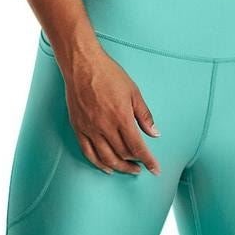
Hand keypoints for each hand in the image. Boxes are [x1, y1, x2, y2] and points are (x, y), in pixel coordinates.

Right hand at [58, 44, 161, 176]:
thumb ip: (144, 115)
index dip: (148, 161)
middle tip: (142, 167)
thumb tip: (155, 133)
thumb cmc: (109, 74)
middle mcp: (105, 126)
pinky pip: (88, 152)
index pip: (138, 147)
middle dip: (135, 164)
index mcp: (121, 117)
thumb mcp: (134, 92)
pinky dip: (98, 163)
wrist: (82, 65)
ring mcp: (90, 128)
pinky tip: (107, 167)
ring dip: (119, 167)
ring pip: (106, 158)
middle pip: (123, 155)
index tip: (155, 169)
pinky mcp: (78, 127)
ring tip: (128, 170)